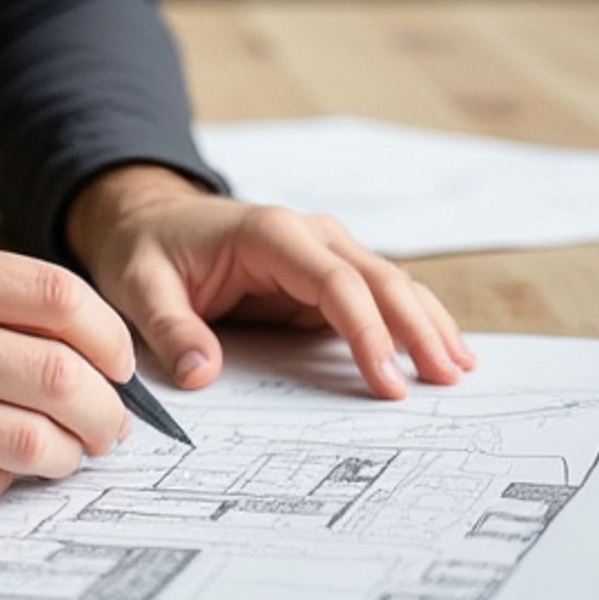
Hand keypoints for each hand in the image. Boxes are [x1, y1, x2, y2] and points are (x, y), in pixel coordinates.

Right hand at [0, 244, 136, 511]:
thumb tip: (69, 341)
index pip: (59, 297)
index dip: (110, 337)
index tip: (120, 364)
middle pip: (64, 375)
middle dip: (107, 412)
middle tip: (110, 428)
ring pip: (36, 443)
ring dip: (68, 457)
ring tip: (63, 457)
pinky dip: (3, 485)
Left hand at [66, 164, 476, 400]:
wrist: (145, 218)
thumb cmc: (145, 250)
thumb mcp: (140, 286)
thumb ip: (171, 328)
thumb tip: (202, 374)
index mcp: (269, 233)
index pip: (335, 282)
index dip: (367, 330)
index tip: (387, 380)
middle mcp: (305, 235)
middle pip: (377, 278)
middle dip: (416, 327)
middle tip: (447, 379)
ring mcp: (319, 252)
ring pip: (387, 282)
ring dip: (425, 321)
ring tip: (459, 366)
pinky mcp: (320, 275)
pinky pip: (373, 295)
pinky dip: (409, 318)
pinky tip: (439, 344)